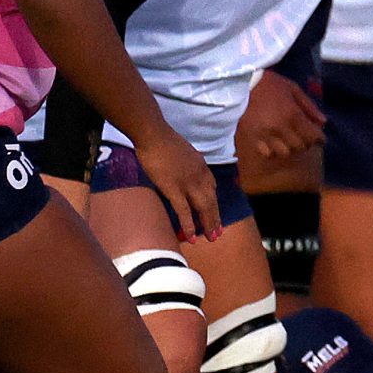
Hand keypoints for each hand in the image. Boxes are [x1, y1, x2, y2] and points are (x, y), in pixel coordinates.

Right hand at [133, 124, 223, 241]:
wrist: (154, 134)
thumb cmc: (163, 141)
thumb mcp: (184, 152)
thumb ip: (188, 164)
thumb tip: (186, 170)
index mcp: (202, 168)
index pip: (212, 190)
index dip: (214, 204)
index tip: (215, 214)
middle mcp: (200, 177)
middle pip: (211, 202)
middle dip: (215, 219)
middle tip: (218, 233)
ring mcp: (188, 183)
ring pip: (203, 208)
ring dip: (207, 225)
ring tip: (211, 238)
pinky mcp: (174, 188)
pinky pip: (184, 210)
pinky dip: (189, 224)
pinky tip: (190, 236)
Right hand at [236, 69, 325, 162]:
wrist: (240, 83)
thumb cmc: (271, 84)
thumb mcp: (294, 89)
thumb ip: (309, 106)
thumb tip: (323, 122)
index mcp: (292, 114)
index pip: (312, 136)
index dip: (319, 139)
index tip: (319, 138)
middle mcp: (279, 127)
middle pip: (300, 147)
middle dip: (306, 143)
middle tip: (304, 137)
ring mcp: (264, 134)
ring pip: (284, 152)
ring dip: (290, 148)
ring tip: (289, 140)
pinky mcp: (252, 137)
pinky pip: (267, 153)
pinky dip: (274, 151)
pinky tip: (275, 143)